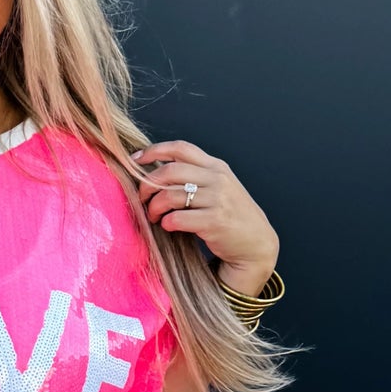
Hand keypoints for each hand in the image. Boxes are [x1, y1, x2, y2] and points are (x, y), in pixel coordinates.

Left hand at [132, 140, 278, 297]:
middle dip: (147, 184)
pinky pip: (178, 218)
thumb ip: (195, 176)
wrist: (256, 243)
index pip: (181, 148)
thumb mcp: (219, 187)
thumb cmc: (231, 215)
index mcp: (216, 167)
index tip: (135, 159)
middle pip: (170, 171)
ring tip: (153, 216)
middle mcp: (218, 179)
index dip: (154, 151)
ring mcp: (218, 199)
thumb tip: (156, 172)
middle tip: (141, 198)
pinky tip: (167, 226)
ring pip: (170, 195)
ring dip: (154, 207)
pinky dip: (166, 222)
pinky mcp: (215, 221)